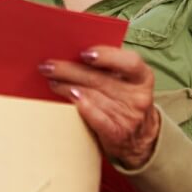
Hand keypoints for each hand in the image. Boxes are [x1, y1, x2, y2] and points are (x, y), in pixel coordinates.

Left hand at [40, 46, 160, 168]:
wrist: (139, 139)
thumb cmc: (125, 101)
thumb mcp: (126, 82)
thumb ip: (108, 68)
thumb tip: (73, 53)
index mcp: (142, 77)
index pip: (130, 62)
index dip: (107, 56)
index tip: (84, 53)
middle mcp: (138, 96)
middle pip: (101, 79)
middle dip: (70, 71)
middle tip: (49, 66)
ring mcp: (129, 116)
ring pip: (94, 97)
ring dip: (68, 87)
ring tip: (52, 81)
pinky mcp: (117, 133)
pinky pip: (98, 119)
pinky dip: (83, 108)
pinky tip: (70, 98)